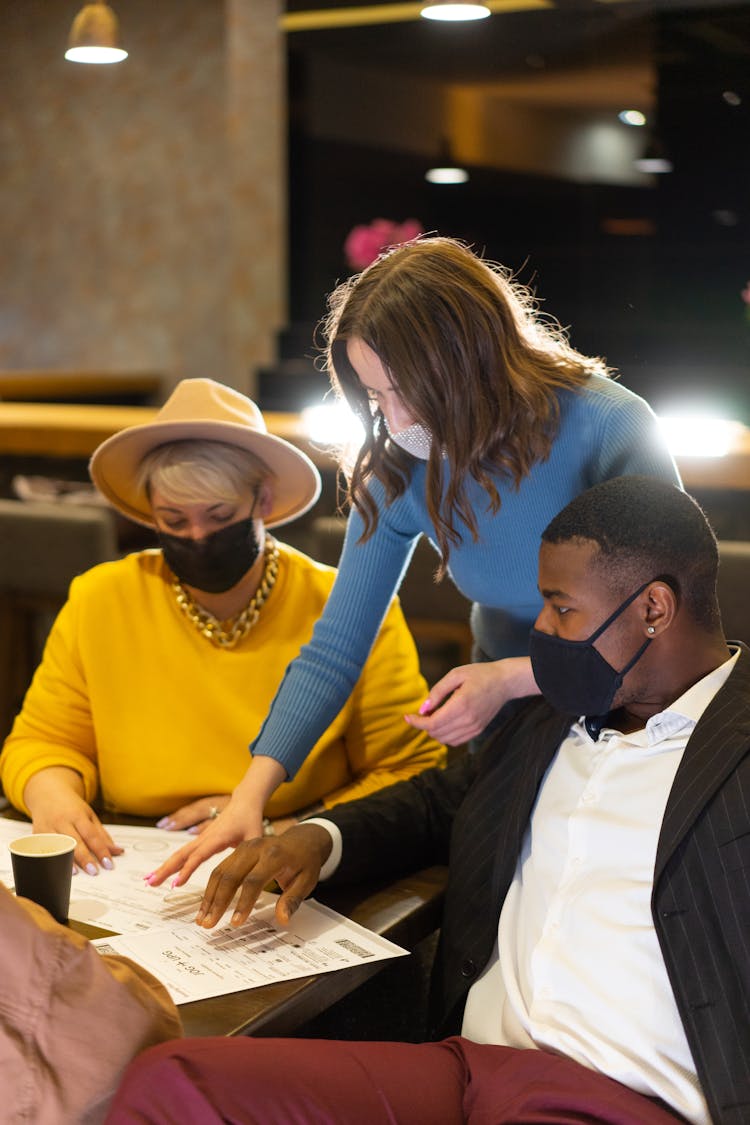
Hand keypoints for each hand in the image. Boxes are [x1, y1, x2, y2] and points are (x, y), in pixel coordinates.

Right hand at [24, 771, 123, 873]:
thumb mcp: (89, 816)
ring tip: (75, 873)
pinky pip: (43, 849)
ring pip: (58, 847)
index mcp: (78, 815)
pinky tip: (55, 867)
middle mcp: (62, 821)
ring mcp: (48, 828)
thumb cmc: (71, 807)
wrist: (47, 794)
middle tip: (94, 871)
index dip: (100, 850)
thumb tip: (117, 851)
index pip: (91, 835)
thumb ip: (102, 835)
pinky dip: (50, 859)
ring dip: (66, 860)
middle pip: (74, 842)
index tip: (108, 863)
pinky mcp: (36, 835)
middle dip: (84, 858)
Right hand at [145, 756, 286, 888]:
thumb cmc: (250, 820)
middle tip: (150, 883)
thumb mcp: (255, 837)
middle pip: (181, 855)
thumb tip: (249, 873)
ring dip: (164, 867)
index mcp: (217, 838)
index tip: (176, 884)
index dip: (187, 870)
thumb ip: (251, 853)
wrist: (244, 802)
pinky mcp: (200, 841)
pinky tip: (163, 873)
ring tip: (149, 881)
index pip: (199, 856)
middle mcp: (204, 838)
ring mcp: (200, 839)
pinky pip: (183, 853)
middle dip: (165, 869)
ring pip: (179, 854)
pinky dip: (171, 863)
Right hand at [194, 823, 332, 928]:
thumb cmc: (306, 862)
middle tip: (208, 924)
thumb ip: (293, 900)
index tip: (236, 923)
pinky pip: (220, 868)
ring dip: (210, 896)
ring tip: (202, 919)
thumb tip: (282, 919)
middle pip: (231, 875)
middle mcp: (255, 848)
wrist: (303, 838)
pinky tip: (207, 905)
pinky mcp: (238, 851)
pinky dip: (211, 888)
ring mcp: (244, 847)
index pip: (254, 880)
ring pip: (220, 871)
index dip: (244, 902)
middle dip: (218, 901)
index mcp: (275, 854)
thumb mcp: (307, 881)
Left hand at [404, 656, 539, 744]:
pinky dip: (445, 735)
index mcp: (461, 704)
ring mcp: (474, 727)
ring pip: (445, 740)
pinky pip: (456, 741)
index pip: (433, 723)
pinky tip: (444, 722)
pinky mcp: (478, 730)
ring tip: (433, 716)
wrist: (505, 682)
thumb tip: (423, 709)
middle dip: (424, 726)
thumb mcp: (455, 675)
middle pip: (437, 733)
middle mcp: (468, 720)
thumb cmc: (479, 674)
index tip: (407, 716)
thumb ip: (437, 692)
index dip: (417, 722)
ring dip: (434, 731)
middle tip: (422, 712)